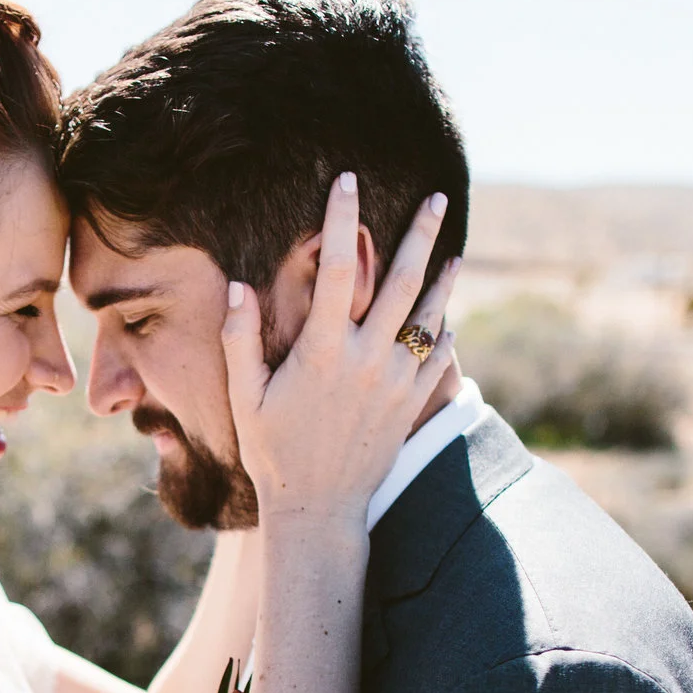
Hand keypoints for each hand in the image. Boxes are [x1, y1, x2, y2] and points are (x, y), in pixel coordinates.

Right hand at [224, 174, 459, 532]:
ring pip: (429, 316)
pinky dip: (443, 332)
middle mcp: (367, 359)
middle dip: (420, 234)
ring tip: (454, 251)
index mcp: (322, 350)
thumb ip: (241, 340)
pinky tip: (447, 316)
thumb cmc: (273, 452)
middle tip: (437, 197)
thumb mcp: (246, 397)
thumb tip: (238, 287)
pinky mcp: (411, 405)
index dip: (341, 220)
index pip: (335, 268)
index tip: (348, 182)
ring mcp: (395, 382)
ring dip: (443, 279)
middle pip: (401, 281)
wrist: (319, 510)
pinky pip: (437, 359)